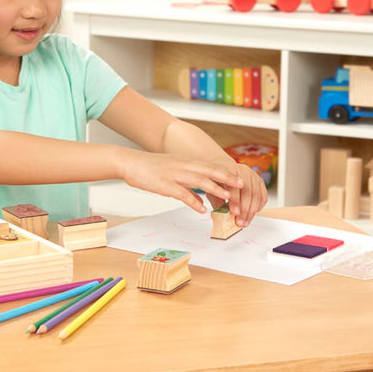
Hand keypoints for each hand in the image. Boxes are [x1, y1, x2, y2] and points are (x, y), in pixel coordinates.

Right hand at [120, 151, 243, 213]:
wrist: (130, 162)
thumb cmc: (150, 168)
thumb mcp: (173, 172)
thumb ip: (188, 185)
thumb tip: (200, 202)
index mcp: (186, 162)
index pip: (211, 166)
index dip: (226, 172)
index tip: (239, 178)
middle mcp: (184, 166)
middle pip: (210, 171)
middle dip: (227, 178)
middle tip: (241, 184)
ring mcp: (175, 175)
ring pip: (200, 181)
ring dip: (215, 189)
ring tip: (228, 197)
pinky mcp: (165, 185)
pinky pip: (182, 194)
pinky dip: (194, 202)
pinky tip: (201, 209)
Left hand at [206, 161, 266, 226]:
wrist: (224, 170)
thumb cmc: (217, 181)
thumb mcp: (212, 189)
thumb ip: (216, 201)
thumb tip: (222, 216)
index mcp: (229, 170)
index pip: (234, 187)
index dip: (235, 201)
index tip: (234, 213)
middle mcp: (243, 170)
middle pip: (247, 192)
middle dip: (245, 210)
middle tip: (240, 222)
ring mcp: (253, 175)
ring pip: (256, 195)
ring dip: (251, 211)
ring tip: (245, 222)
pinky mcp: (259, 181)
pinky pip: (263, 196)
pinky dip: (258, 207)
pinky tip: (252, 214)